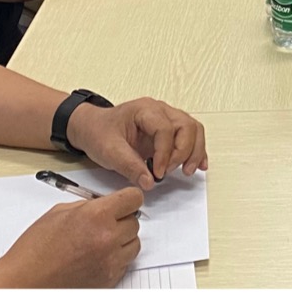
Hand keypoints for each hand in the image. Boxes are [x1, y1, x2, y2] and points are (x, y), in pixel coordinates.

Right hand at [0, 185, 140, 285]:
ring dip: (122, 241)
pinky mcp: (109, 279)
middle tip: (105, 223)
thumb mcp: (59, 213)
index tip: (125, 201)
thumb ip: (88, 206)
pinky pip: (125, 263)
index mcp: (96, 216)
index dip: (128, 198)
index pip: (133, 199)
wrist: (26, 281)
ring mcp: (110, 261)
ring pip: (134, 244)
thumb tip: (104, 204)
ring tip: (100, 241)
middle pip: (135, 222)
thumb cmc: (35, 250)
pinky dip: (116, 259)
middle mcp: (107, 238)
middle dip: (122, 220)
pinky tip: (97, 256)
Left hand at [69, 96, 210, 185]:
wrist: (92, 127)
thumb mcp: (109, 151)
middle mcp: (160, 110)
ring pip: (193, 129)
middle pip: (186, 126)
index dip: (164, 153)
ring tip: (187, 171)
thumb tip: (149, 182)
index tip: (158, 173)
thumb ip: (129, 166)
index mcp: (144, 110)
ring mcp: (167, 119)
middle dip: (183, 152)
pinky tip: (199, 164)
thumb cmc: (99, 132)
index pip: (165, 129)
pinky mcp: (169, 131)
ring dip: (194, 151)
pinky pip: (191, 136)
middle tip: (170, 172)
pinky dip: (197, 150)